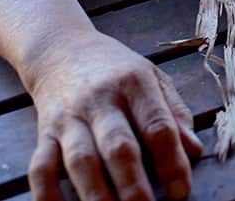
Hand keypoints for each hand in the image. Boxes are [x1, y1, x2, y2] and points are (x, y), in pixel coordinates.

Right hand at [23, 29, 203, 200]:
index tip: (180, 191)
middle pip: (118, 146)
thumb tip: (195, 150)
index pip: (158, 125)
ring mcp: (70, 118)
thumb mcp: (154, 77)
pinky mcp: (44, 132)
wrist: (61, 48)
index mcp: (136, 84)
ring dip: (95, 193)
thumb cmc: (117, 69)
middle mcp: (101, 100)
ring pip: (80, 160)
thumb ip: (175, 113)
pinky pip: (40, 167)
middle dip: (132, 183)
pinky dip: (46, 193)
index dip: (172, 161)